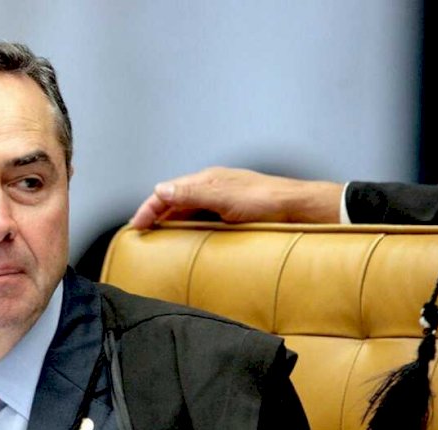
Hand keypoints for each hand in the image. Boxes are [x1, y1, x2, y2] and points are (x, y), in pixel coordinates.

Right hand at [129, 167, 343, 228]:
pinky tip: (186, 241)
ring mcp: (221, 201)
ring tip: (158, 240)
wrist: (300, 209)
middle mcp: (212, 188)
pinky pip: (201, 220)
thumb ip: (192, 193)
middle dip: (155, 215)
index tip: (137, 226)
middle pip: (174, 201)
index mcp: (207, 180)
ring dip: (170, 222)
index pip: (167, 191)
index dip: (148, 208)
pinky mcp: (231, 214)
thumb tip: (160, 189)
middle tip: (141, 235)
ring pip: (187, 211)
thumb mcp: (225, 198)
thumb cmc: (267, 201)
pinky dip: (187, 229)